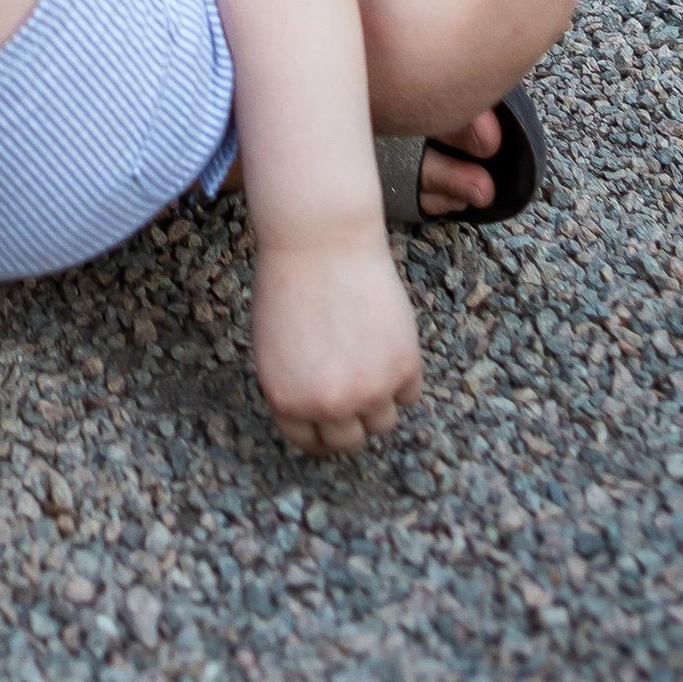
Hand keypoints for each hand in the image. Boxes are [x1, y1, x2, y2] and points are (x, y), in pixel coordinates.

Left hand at [251, 223, 421, 454]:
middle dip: (350, 419)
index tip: (331, 419)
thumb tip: (322, 417)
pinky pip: (410, 393)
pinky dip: (402, 375)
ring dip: (379, 399)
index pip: (310, 441)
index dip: (321, 429)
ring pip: (383, 422)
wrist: (321, 240)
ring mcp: (369, 390)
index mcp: (287, 401)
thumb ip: (296, 387)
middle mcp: (328, 405)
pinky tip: (387, 342)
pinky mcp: (404, 367)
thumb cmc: (290, 282)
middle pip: (349, 440)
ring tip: (369, 359)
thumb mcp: (273, 346)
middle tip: (353, 390)